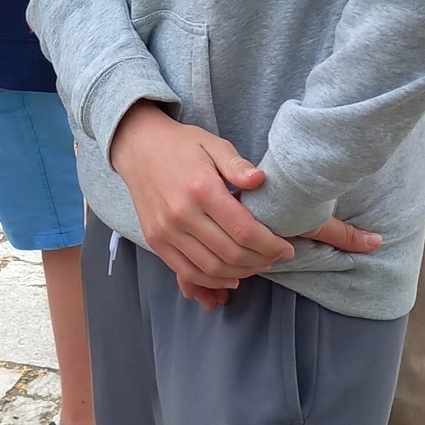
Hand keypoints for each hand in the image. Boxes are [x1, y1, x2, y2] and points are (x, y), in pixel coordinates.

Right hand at [110, 104, 293, 300]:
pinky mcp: (155, 241)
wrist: (138, 148)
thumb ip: (237, 164)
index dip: (270, 245)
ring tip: (258, 265)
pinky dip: (212, 281)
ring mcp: (165, 232)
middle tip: (276, 257)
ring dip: (240, 273)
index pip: (244, 230)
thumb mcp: (213, 144)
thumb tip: (261, 181)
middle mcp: (181, 215)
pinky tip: (231, 278)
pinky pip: (187, 272)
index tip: (286, 248)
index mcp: (201, 189)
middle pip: (230, 254)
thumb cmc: (181, 145)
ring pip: (211, 268)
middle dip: (260, 261)